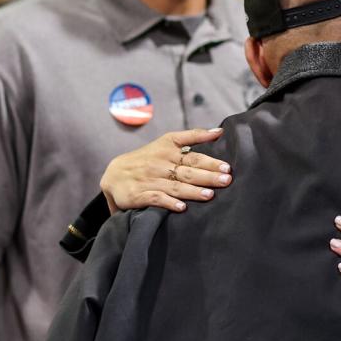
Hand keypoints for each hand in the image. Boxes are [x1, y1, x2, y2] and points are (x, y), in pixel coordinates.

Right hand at [99, 128, 232, 214]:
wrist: (113, 173)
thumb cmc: (148, 157)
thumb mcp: (167, 141)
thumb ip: (193, 136)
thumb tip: (219, 132)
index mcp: (168, 150)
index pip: (193, 156)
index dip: (210, 161)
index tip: (226, 167)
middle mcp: (160, 164)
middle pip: (187, 171)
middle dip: (208, 177)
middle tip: (226, 181)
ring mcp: (150, 180)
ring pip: (175, 186)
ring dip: (193, 191)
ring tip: (209, 195)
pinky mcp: (139, 195)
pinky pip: (156, 198)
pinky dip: (169, 203)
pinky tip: (182, 208)